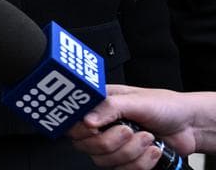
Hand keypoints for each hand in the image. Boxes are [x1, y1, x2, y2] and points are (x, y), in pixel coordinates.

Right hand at [67, 85, 205, 168]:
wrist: (190, 126)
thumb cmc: (165, 106)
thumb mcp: (137, 100)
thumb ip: (110, 107)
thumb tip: (87, 119)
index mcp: (98, 106)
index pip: (73, 122)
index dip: (81, 129)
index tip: (95, 129)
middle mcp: (102, 126)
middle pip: (86, 145)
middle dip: (112, 142)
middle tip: (130, 130)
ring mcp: (113, 145)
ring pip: (104, 161)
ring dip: (130, 152)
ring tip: (147, 138)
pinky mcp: (126, 160)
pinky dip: (141, 163)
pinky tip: (151, 150)